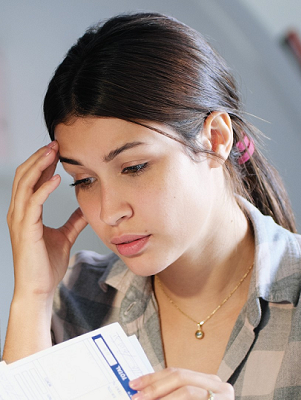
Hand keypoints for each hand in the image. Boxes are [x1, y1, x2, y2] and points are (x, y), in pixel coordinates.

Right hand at [7, 142, 87, 297]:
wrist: (39, 288)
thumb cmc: (47, 264)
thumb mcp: (64, 236)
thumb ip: (73, 221)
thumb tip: (85, 209)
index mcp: (26, 213)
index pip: (31, 180)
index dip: (42, 164)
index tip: (58, 150)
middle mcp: (19, 213)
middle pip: (24, 176)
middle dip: (39, 157)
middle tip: (55, 143)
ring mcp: (20, 220)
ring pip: (25, 184)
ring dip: (39, 165)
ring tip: (54, 151)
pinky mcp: (26, 230)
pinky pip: (33, 203)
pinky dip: (44, 189)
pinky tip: (57, 178)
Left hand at [129, 368, 233, 398]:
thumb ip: (173, 395)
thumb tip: (144, 393)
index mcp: (210, 382)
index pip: (177, 373)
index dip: (154, 377)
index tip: (134, 384)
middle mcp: (219, 387)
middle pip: (181, 378)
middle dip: (155, 387)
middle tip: (136, 398)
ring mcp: (222, 399)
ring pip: (186, 392)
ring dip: (163, 399)